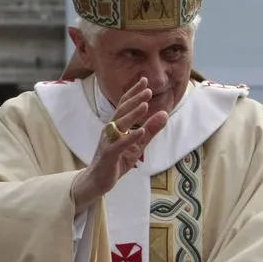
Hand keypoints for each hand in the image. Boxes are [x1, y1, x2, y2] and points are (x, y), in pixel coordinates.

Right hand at [70, 78, 168, 212]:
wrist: (98, 181)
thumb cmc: (116, 161)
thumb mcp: (138, 145)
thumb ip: (150, 130)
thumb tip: (164, 114)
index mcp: (116, 127)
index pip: (124, 105)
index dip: (133, 93)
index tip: (144, 80)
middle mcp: (110, 131)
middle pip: (121, 111)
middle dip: (134, 100)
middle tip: (148, 90)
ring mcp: (108, 142)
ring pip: (119, 125)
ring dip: (132, 114)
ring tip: (145, 105)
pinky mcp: (108, 155)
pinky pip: (119, 145)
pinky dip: (130, 137)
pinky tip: (140, 131)